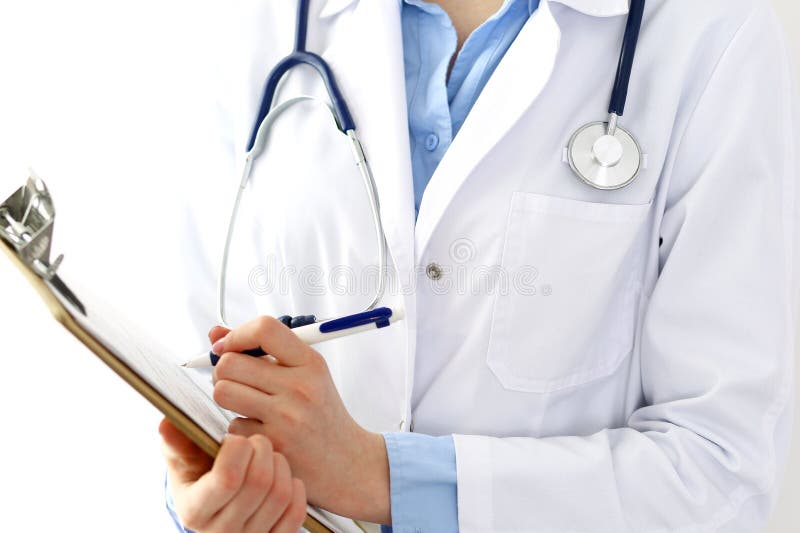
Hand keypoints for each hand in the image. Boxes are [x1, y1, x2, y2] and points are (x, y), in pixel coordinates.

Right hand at [159, 419, 305, 532]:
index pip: (227, 478)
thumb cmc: (201, 476)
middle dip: (262, 449)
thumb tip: (168, 424)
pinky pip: (296, 513)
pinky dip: (295, 488)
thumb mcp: (183, 462)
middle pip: (258, 481)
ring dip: (280, 465)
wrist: (217, 509)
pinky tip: (283, 476)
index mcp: (194, 511)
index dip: (237, 449)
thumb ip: (177, 443)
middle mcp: (221, 532)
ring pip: (280, 494)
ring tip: (269, 456)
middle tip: (256, 441)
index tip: (234, 439)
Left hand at [210, 317, 390, 522]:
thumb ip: (262, 350)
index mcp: (310, 363)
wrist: (347, 462)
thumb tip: (215, 333)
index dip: (236, 335)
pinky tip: (259, 431)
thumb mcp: (304, 374)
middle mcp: (300, 387)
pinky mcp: (273, 445)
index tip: (227, 346)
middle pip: (230, 362)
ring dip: (227, 398)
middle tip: (236, 381)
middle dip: (223, 370)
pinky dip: (239, 429)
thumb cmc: (320, 413)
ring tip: (245, 404)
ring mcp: (286, 418)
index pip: (264, 329)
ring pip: (223, 392)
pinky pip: (231, 427)